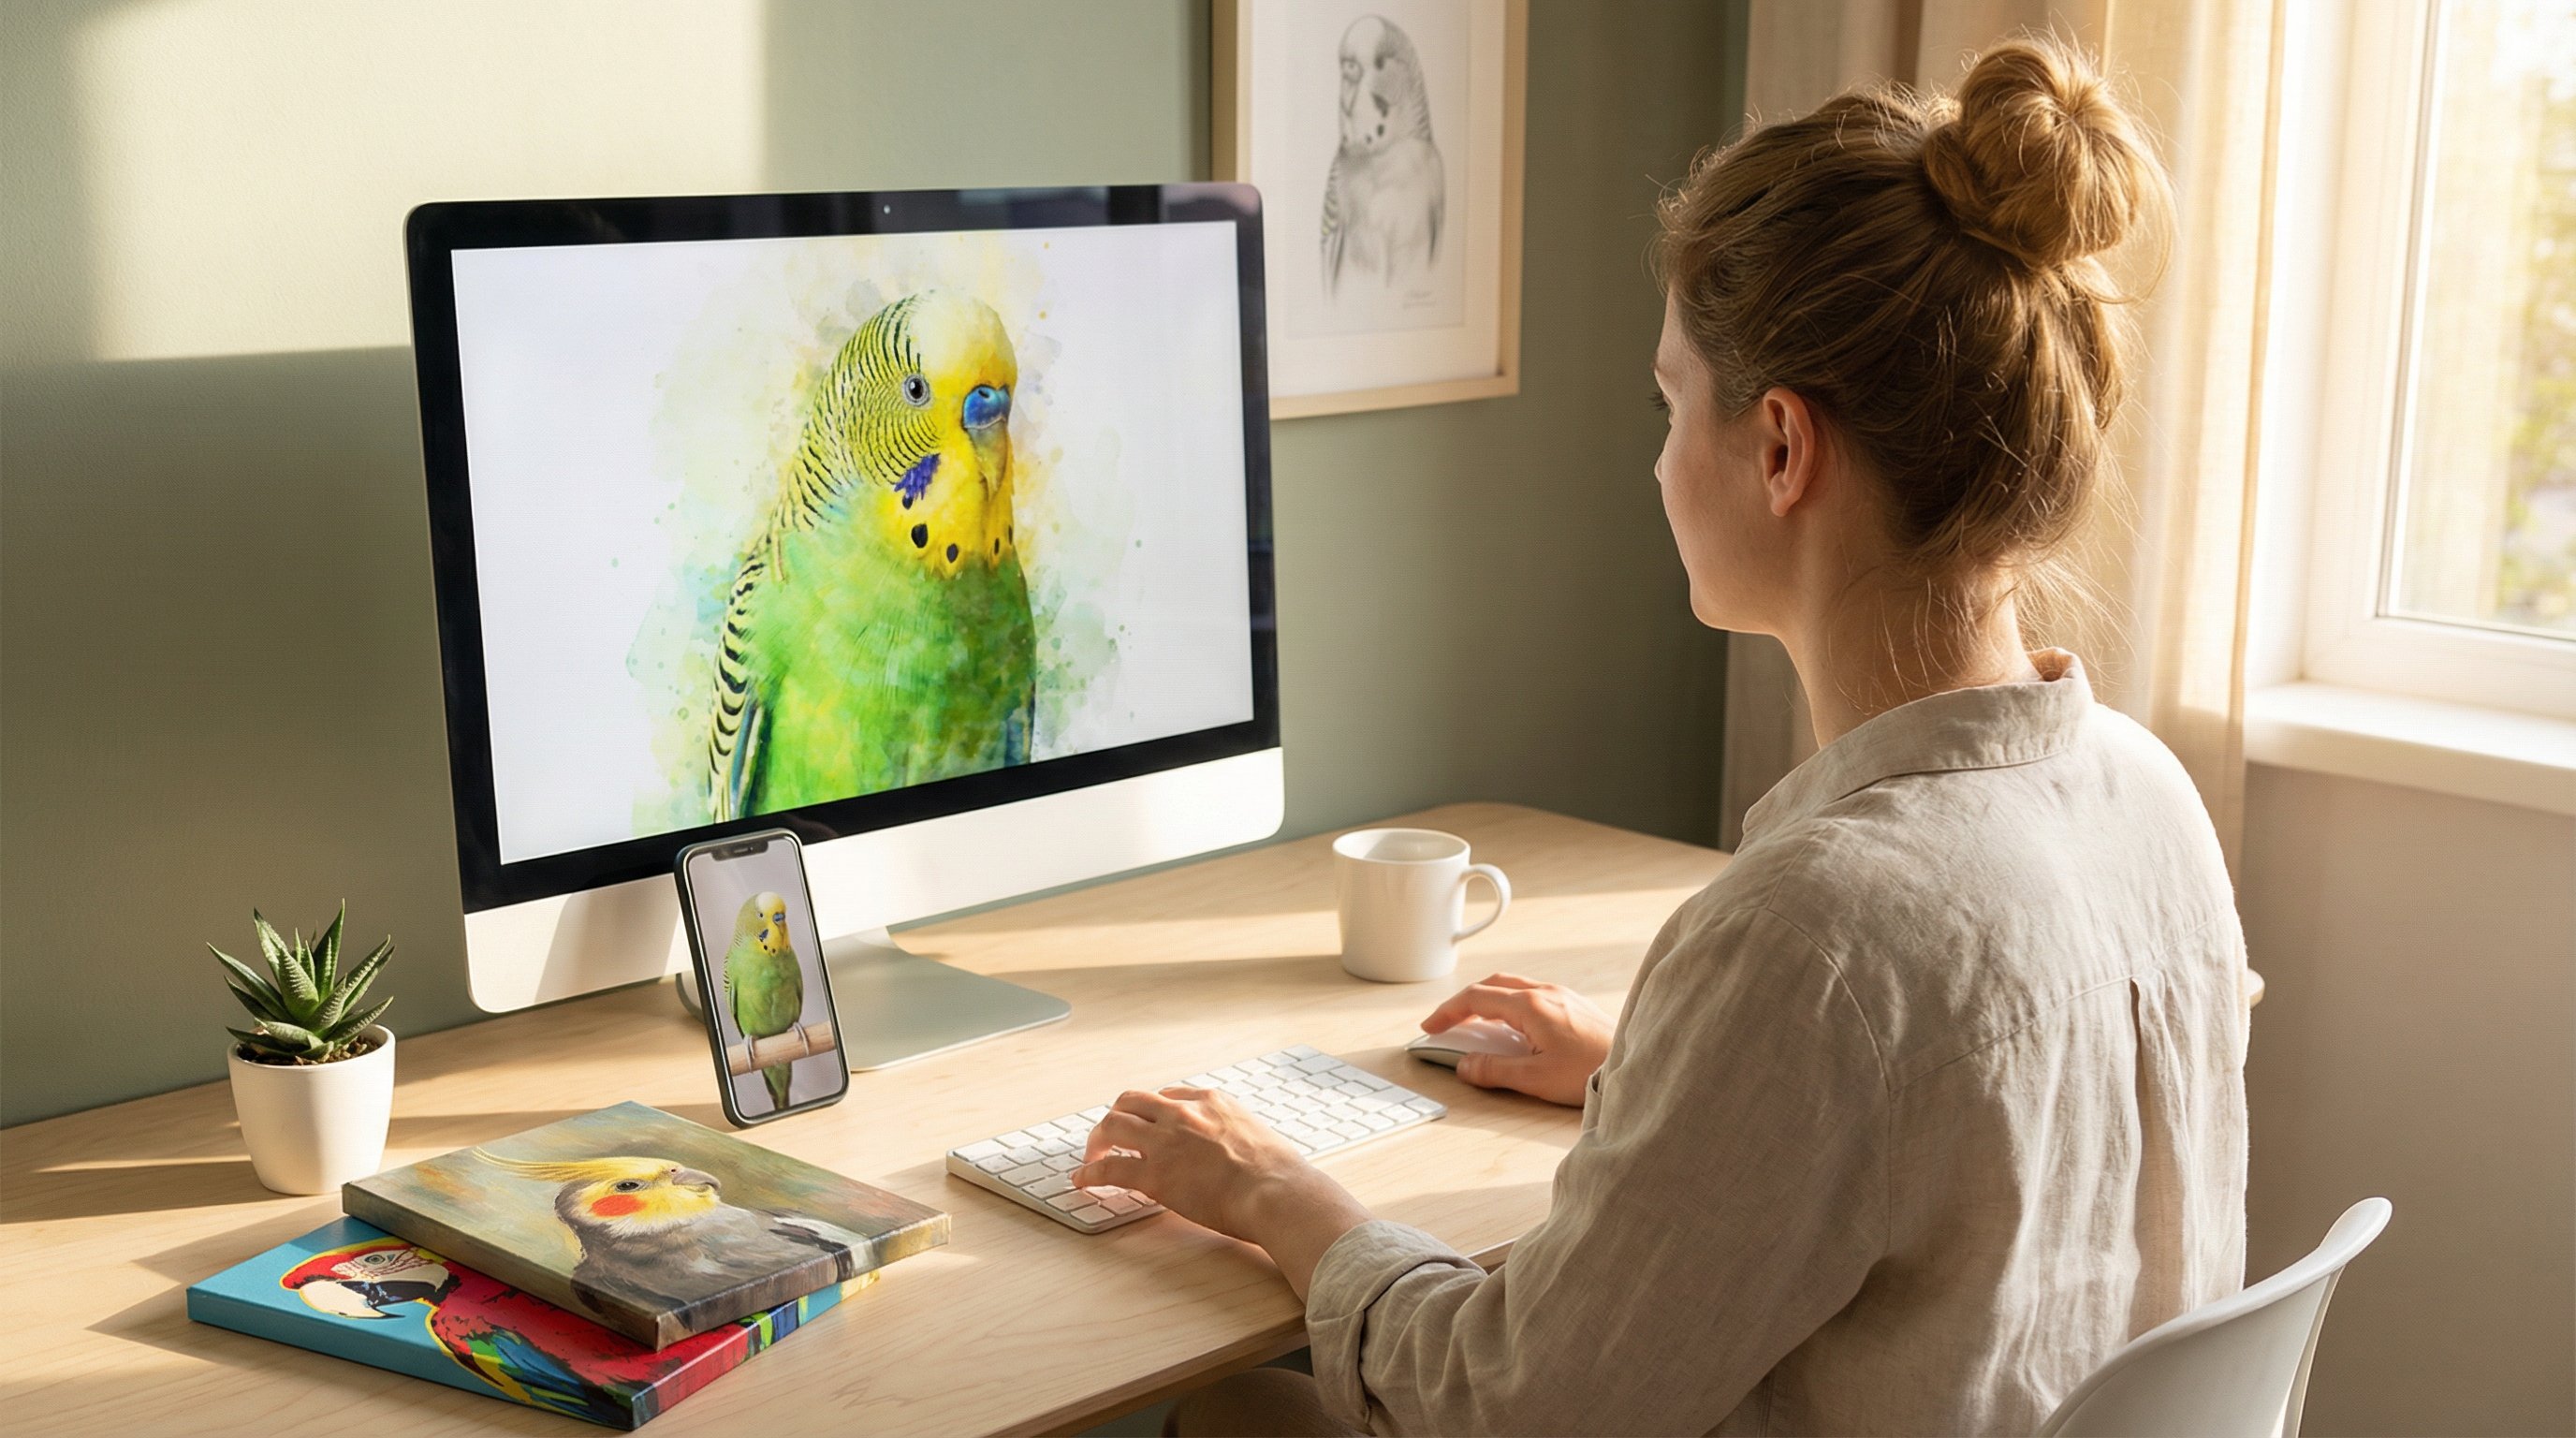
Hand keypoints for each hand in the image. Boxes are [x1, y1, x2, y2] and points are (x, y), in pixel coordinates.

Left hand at [1072, 1086, 1363, 1247]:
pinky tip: (1082, 1180)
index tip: (1148, 1126)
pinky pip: (1109, 1169)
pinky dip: (1090, 1173)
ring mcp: (1166, 1142)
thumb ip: (1234, 1135)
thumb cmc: (1278, 1174)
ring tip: (1092, 1155)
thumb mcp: (1257, 1136)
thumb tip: (1234, 1154)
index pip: (1168, 1097)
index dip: (1153, 1113)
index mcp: (1212, 1101)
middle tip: (1110, 1136)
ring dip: (1097, 1139)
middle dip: (1117, 1116)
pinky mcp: (1154, 1175)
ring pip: (1113, 1124)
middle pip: (1132, 1100)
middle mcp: (1183, 1114)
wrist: (1277, 1192)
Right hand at [1422, 973, 1611, 1106]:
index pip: (1476, 998)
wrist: (1637, 1066)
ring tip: (1476, 1026)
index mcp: (1530, 1006)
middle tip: (1448, 1023)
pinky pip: (1531, 995)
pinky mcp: (1574, 1004)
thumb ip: (1494, 1070)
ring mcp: (1562, 995)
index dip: (1447, 1012)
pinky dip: (1509, 1005)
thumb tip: (1464, 1065)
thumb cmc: (1591, 1072)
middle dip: (1465, 1002)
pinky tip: (1513, 1028)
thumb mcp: (1534, 1079)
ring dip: (1488, 1001)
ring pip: (1513, 987)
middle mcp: (1545, 993)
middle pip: (1493, 985)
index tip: (1430, 1026)